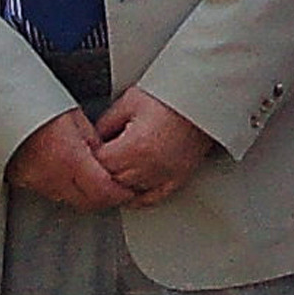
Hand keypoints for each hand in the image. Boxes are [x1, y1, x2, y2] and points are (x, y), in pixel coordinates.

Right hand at [7, 108, 138, 212]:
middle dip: (105, 197)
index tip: (128, 188)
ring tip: (92, 177)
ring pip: (68, 199)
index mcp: (69, 157)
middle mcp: (51, 175)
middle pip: (88, 202)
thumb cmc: (34, 102)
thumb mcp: (75, 117)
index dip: (120, 193)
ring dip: (84, 194)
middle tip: (116, 187)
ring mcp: (34, 180)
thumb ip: (93, 142)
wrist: (1, 105)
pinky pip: (49, 191)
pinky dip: (64, 188)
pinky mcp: (22, 180)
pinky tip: (68, 173)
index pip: (103, 191)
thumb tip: (104, 157)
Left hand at [93, 89, 215, 206]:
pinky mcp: (178, 177)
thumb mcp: (129, 102)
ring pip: (129, 191)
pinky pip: (152, 198)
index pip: (100, 163)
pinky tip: (131, 189)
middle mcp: (151, 164)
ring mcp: (166, 174)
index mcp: (136, 145)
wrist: (201, 99)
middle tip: (102, 158)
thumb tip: (93, 139)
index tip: (91, 150)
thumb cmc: (171, 97)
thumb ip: (106, 123)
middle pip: (113, 180)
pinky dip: (138, 196)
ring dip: (120, 183)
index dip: (91, 157)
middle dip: (104, 170)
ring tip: (117, 169)